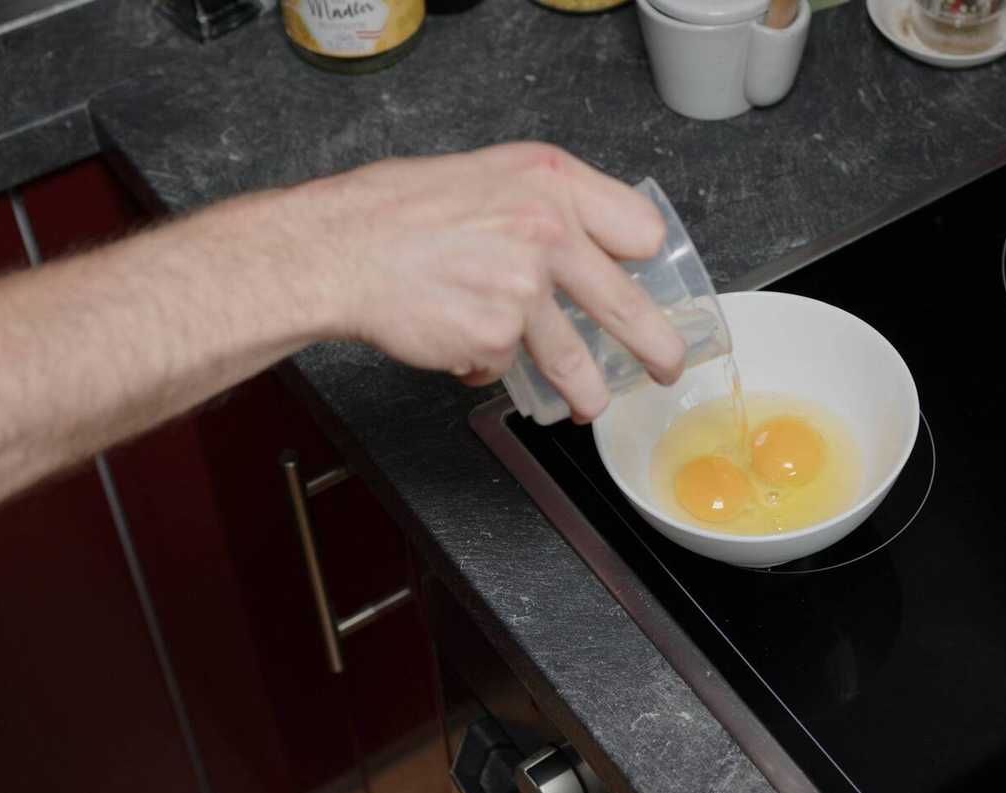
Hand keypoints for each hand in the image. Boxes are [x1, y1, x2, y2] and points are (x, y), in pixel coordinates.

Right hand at [292, 143, 686, 420]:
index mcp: (551, 182)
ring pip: (575, 361)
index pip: (640, 229)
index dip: (641, 259)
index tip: (641, 278)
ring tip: (591, 404)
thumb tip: (590, 247)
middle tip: (667, 367)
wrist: (338, 248)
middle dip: (658, 348)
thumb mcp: (488, 175)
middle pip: (628, 306)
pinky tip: (458, 336)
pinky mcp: (495, 338)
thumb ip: (545, 204)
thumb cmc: (398, 210)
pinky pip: (506, 364)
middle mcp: (547, 232)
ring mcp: (523, 290)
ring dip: (588, 392)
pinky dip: (487, 360)